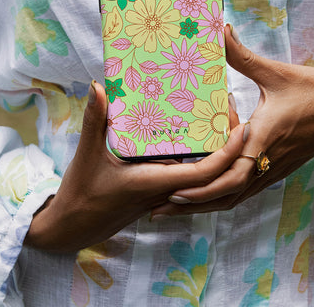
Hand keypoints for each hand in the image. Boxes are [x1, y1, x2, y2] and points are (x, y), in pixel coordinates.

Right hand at [25, 80, 240, 251]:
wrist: (72, 227)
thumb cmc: (80, 194)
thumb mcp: (86, 154)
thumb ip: (94, 119)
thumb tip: (98, 87)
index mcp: (155, 182)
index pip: (204, 173)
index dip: (227, 153)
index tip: (241, 128)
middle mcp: (165, 190)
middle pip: (210, 172)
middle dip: (227, 147)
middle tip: (230, 112)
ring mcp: (163, 193)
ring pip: (200, 175)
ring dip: (215, 152)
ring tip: (218, 118)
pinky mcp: (156, 191)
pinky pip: (185, 176)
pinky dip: (197, 158)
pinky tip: (191, 136)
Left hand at [151, 25, 313, 216]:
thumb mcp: (276, 72)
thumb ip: (242, 55)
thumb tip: (221, 30)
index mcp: (263, 139)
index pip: (230, 175)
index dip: (200, 188)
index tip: (172, 191)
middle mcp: (266, 161)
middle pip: (226, 196)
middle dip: (192, 204)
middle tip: (159, 208)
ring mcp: (274, 170)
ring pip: (236, 198)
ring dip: (206, 205)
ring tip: (176, 206)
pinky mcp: (278, 169)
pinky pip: (247, 191)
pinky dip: (224, 197)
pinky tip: (208, 194)